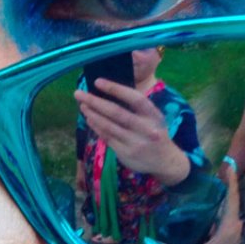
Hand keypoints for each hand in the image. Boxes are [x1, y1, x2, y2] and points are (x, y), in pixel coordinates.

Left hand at [75, 82, 190, 185]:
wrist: (165, 161)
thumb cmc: (154, 132)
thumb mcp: (153, 118)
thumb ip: (135, 108)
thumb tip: (107, 93)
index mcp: (153, 115)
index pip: (134, 98)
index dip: (115, 89)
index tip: (97, 82)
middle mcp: (145, 129)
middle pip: (116, 113)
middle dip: (95, 102)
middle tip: (79, 94)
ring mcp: (135, 143)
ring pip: (109, 126)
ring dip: (93, 114)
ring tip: (82, 105)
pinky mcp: (126, 154)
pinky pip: (107, 138)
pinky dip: (97, 127)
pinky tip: (90, 119)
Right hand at [144, 165, 242, 243]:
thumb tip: (146, 242)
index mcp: (228, 228)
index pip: (232, 198)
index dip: (230, 180)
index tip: (227, 163)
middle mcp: (234, 227)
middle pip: (231, 199)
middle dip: (224, 182)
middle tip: (214, 165)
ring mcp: (232, 231)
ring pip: (228, 206)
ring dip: (221, 192)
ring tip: (209, 177)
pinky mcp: (227, 236)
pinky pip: (224, 214)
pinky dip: (218, 204)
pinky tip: (207, 199)